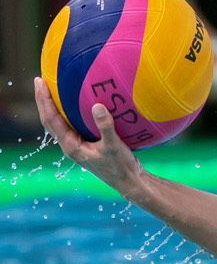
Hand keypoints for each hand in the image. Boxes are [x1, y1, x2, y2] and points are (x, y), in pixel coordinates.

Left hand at [33, 77, 147, 194]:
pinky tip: (77, 104)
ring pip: (59, 122)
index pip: (51, 119)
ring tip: (54, 89)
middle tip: (41, 80)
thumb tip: (97, 105)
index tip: (40, 82)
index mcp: (70, 146)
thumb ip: (105, 126)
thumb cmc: (121, 167)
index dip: (44, 100)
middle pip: (49, 120)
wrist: (129, 182)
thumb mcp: (114, 146)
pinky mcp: (86, 145)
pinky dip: (68, 112)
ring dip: (54, 106)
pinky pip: (72, 125)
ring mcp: (77, 145)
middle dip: (43, 100)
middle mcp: (69, 145)